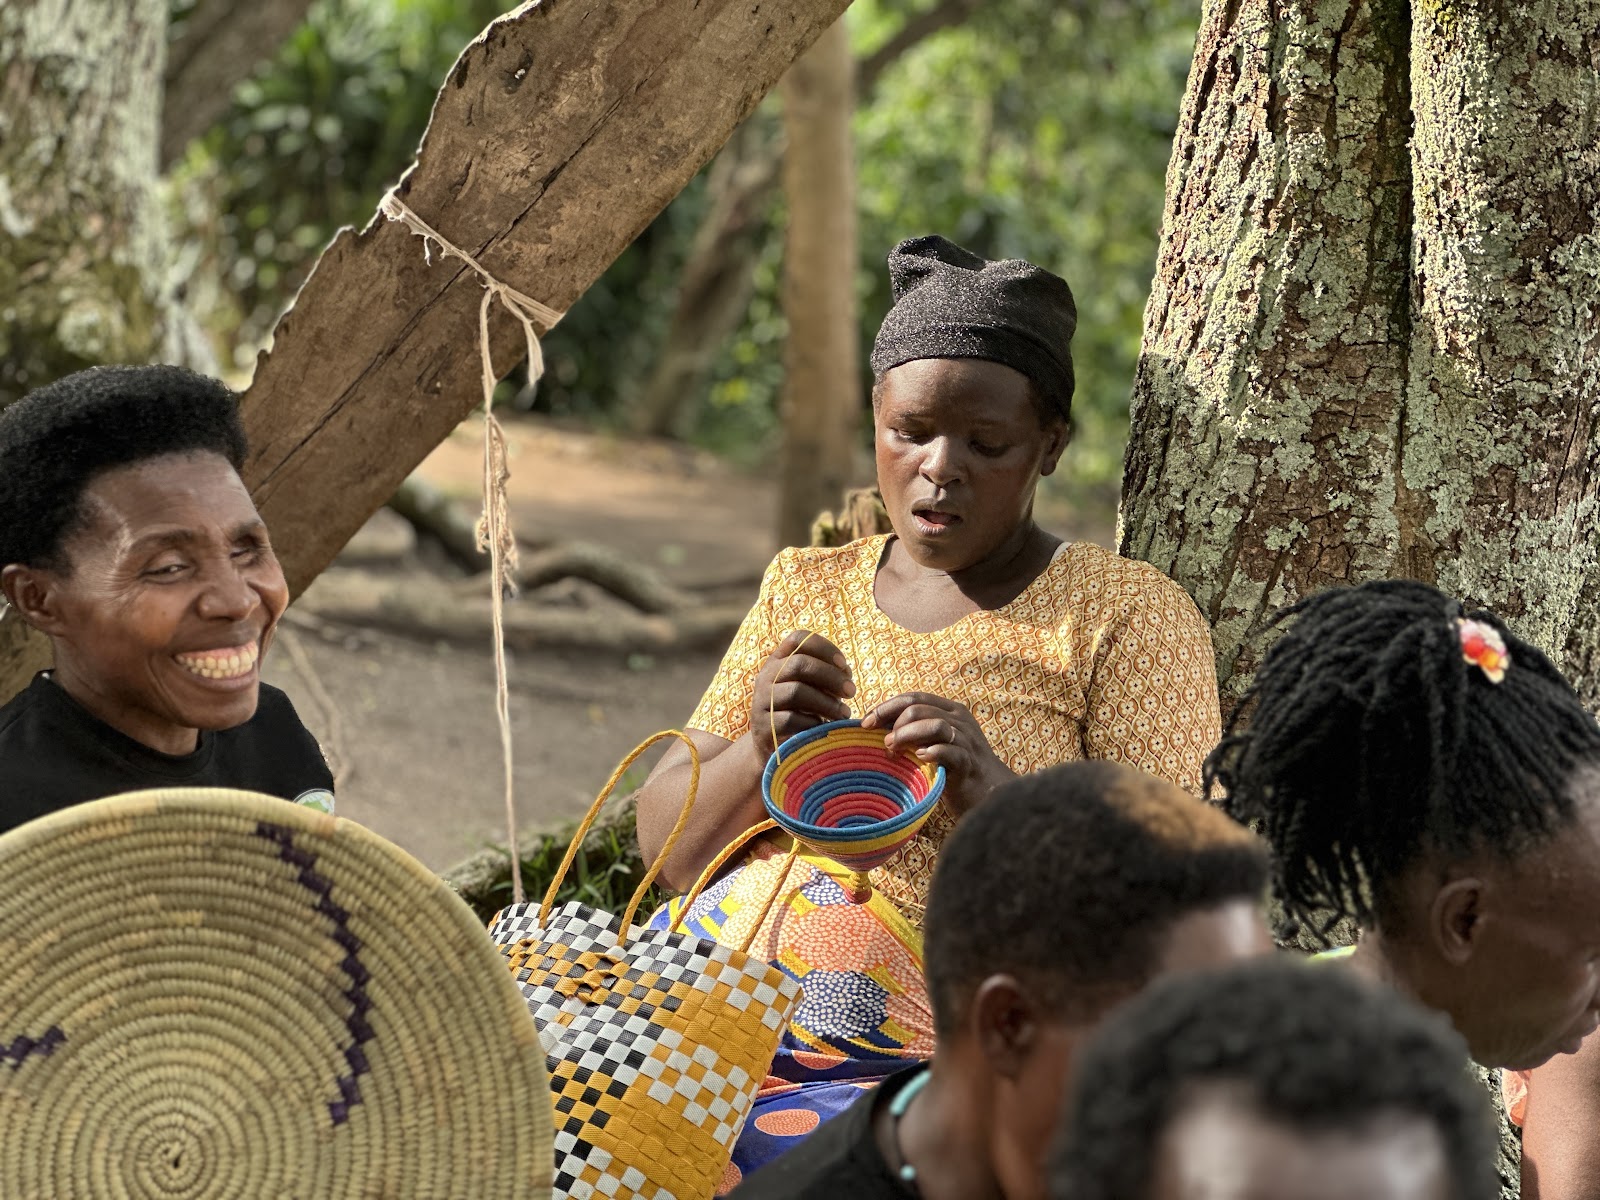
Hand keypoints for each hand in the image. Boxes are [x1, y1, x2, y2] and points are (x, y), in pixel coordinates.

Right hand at [749, 630, 855, 757]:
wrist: (772, 747)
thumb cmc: (800, 712)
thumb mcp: (811, 688)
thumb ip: (826, 677)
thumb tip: (845, 674)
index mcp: (779, 660)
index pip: (798, 639)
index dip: (824, 647)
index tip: (844, 665)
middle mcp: (766, 676)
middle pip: (799, 664)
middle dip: (831, 676)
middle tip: (852, 692)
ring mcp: (762, 701)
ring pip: (797, 691)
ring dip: (827, 702)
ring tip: (844, 713)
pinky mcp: (763, 726)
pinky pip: (792, 719)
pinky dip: (814, 723)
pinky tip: (824, 727)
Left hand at [862, 692, 1015, 814]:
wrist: (991, 791)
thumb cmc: (955, 766)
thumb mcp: (934, 742)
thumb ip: (913, 732)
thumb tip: (876, 727)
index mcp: (950, 710)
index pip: (913, 698)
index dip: (887, 707)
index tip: (865, 723)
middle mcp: (960, 720)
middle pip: (920, 709)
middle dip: (894, 722)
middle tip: (883, 742)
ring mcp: (967, 740)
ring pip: (935, 725)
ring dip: (908, 735)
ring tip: (893, 749)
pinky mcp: (970, 763)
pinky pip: (951, 751)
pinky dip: (933, 752)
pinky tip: (919, 758)